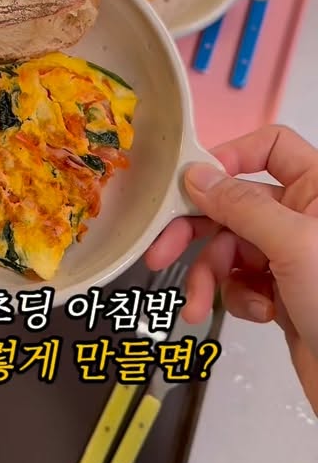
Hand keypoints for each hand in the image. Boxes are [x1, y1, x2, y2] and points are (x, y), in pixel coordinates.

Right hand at [146, 125, 317, 413]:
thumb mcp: (292, 244)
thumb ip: (241, 205)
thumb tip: (196, 173)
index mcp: (317, 188)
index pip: (270, 146)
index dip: (230, 158)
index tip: (192, 187)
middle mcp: (303, 214)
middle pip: (234, 203)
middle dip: (196, 233)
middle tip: (159, 255)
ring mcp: (291, 254)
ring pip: (229, 248)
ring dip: (210, 277)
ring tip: (199, 307)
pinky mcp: (282, 290)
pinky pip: (241, 281)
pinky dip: (239, 299)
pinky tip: (260, 315)